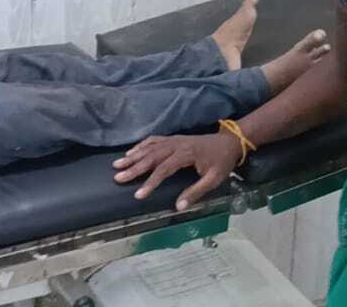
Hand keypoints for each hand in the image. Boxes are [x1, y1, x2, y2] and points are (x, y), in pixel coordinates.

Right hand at [112, 133, 241, 210]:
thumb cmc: (221, 162)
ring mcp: (173, 140)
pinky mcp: (173, 138)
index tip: (138, 194)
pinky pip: (153, 140)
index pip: (164, 169)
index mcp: (186, 154)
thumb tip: (179, 206)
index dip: (150, 182)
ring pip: (149, 147)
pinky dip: (141, 146)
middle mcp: (176, 145)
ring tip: (118, 164)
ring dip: (133, 156)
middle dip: (134, 168)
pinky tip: (131, 152)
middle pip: (151, 156)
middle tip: (118, 177)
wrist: (228, 142)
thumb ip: (196, 192)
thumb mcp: (214, 179)